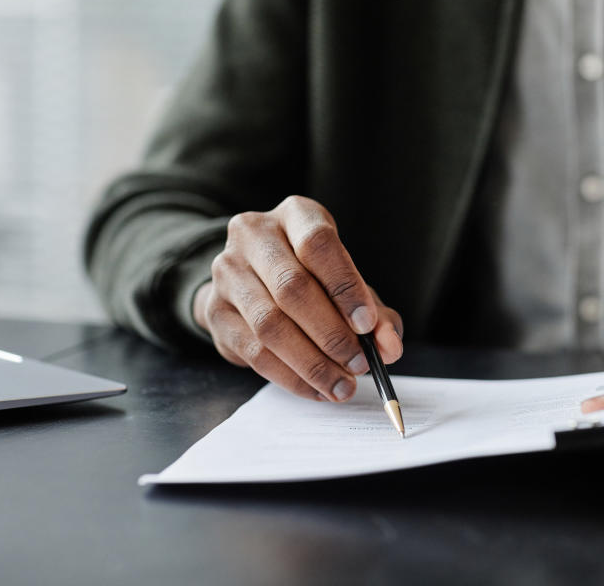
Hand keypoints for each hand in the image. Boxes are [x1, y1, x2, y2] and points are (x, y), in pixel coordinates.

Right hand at [193, 195, 403, 401]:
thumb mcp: (350, 284)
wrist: (251, 279)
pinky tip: (317, 389)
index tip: (367, 325)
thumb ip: (377, 314)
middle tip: (359, 365)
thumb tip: (389, 347)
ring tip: (342, 385)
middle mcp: (254, 234)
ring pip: (270, 324)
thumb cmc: (313, 278)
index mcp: (295, 214)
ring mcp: (228, 271)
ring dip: (311, 362)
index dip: (345, 286)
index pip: (318, 243)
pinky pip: (254, 351)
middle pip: (291, 287)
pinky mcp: (215, 310)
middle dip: (331, 334)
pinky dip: (291, 377)